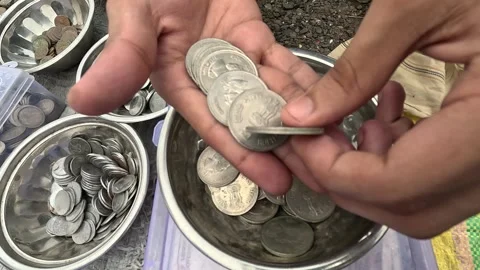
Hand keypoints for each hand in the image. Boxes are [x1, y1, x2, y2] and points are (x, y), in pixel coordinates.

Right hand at [67, 0, 313, 193]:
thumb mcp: (135, 19)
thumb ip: (121, 59)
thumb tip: (83, 101)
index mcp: (180, 83)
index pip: (215, 125)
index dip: (245, 154)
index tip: (276, 181)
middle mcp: (210, 79)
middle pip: (252, 119)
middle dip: (285, 147)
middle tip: (321, 174)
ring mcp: (236, 59)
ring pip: (273, 94)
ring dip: (303, 119)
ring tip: (332, 145)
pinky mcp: (254, 37)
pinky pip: (282, 63)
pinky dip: (303, 81)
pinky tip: (328, 101)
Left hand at [279, 0, 479, 237]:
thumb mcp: (415, 10)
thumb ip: (357, 68)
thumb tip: (300, 115)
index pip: (395, 183)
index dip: (334, 170)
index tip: (299, 138)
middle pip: (407, 207)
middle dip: (345, 179)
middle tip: (312, 139)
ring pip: (421, 200)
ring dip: (370, 171)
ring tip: (357, 121)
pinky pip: (438, 175)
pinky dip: (399, 156)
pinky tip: (389, 112)